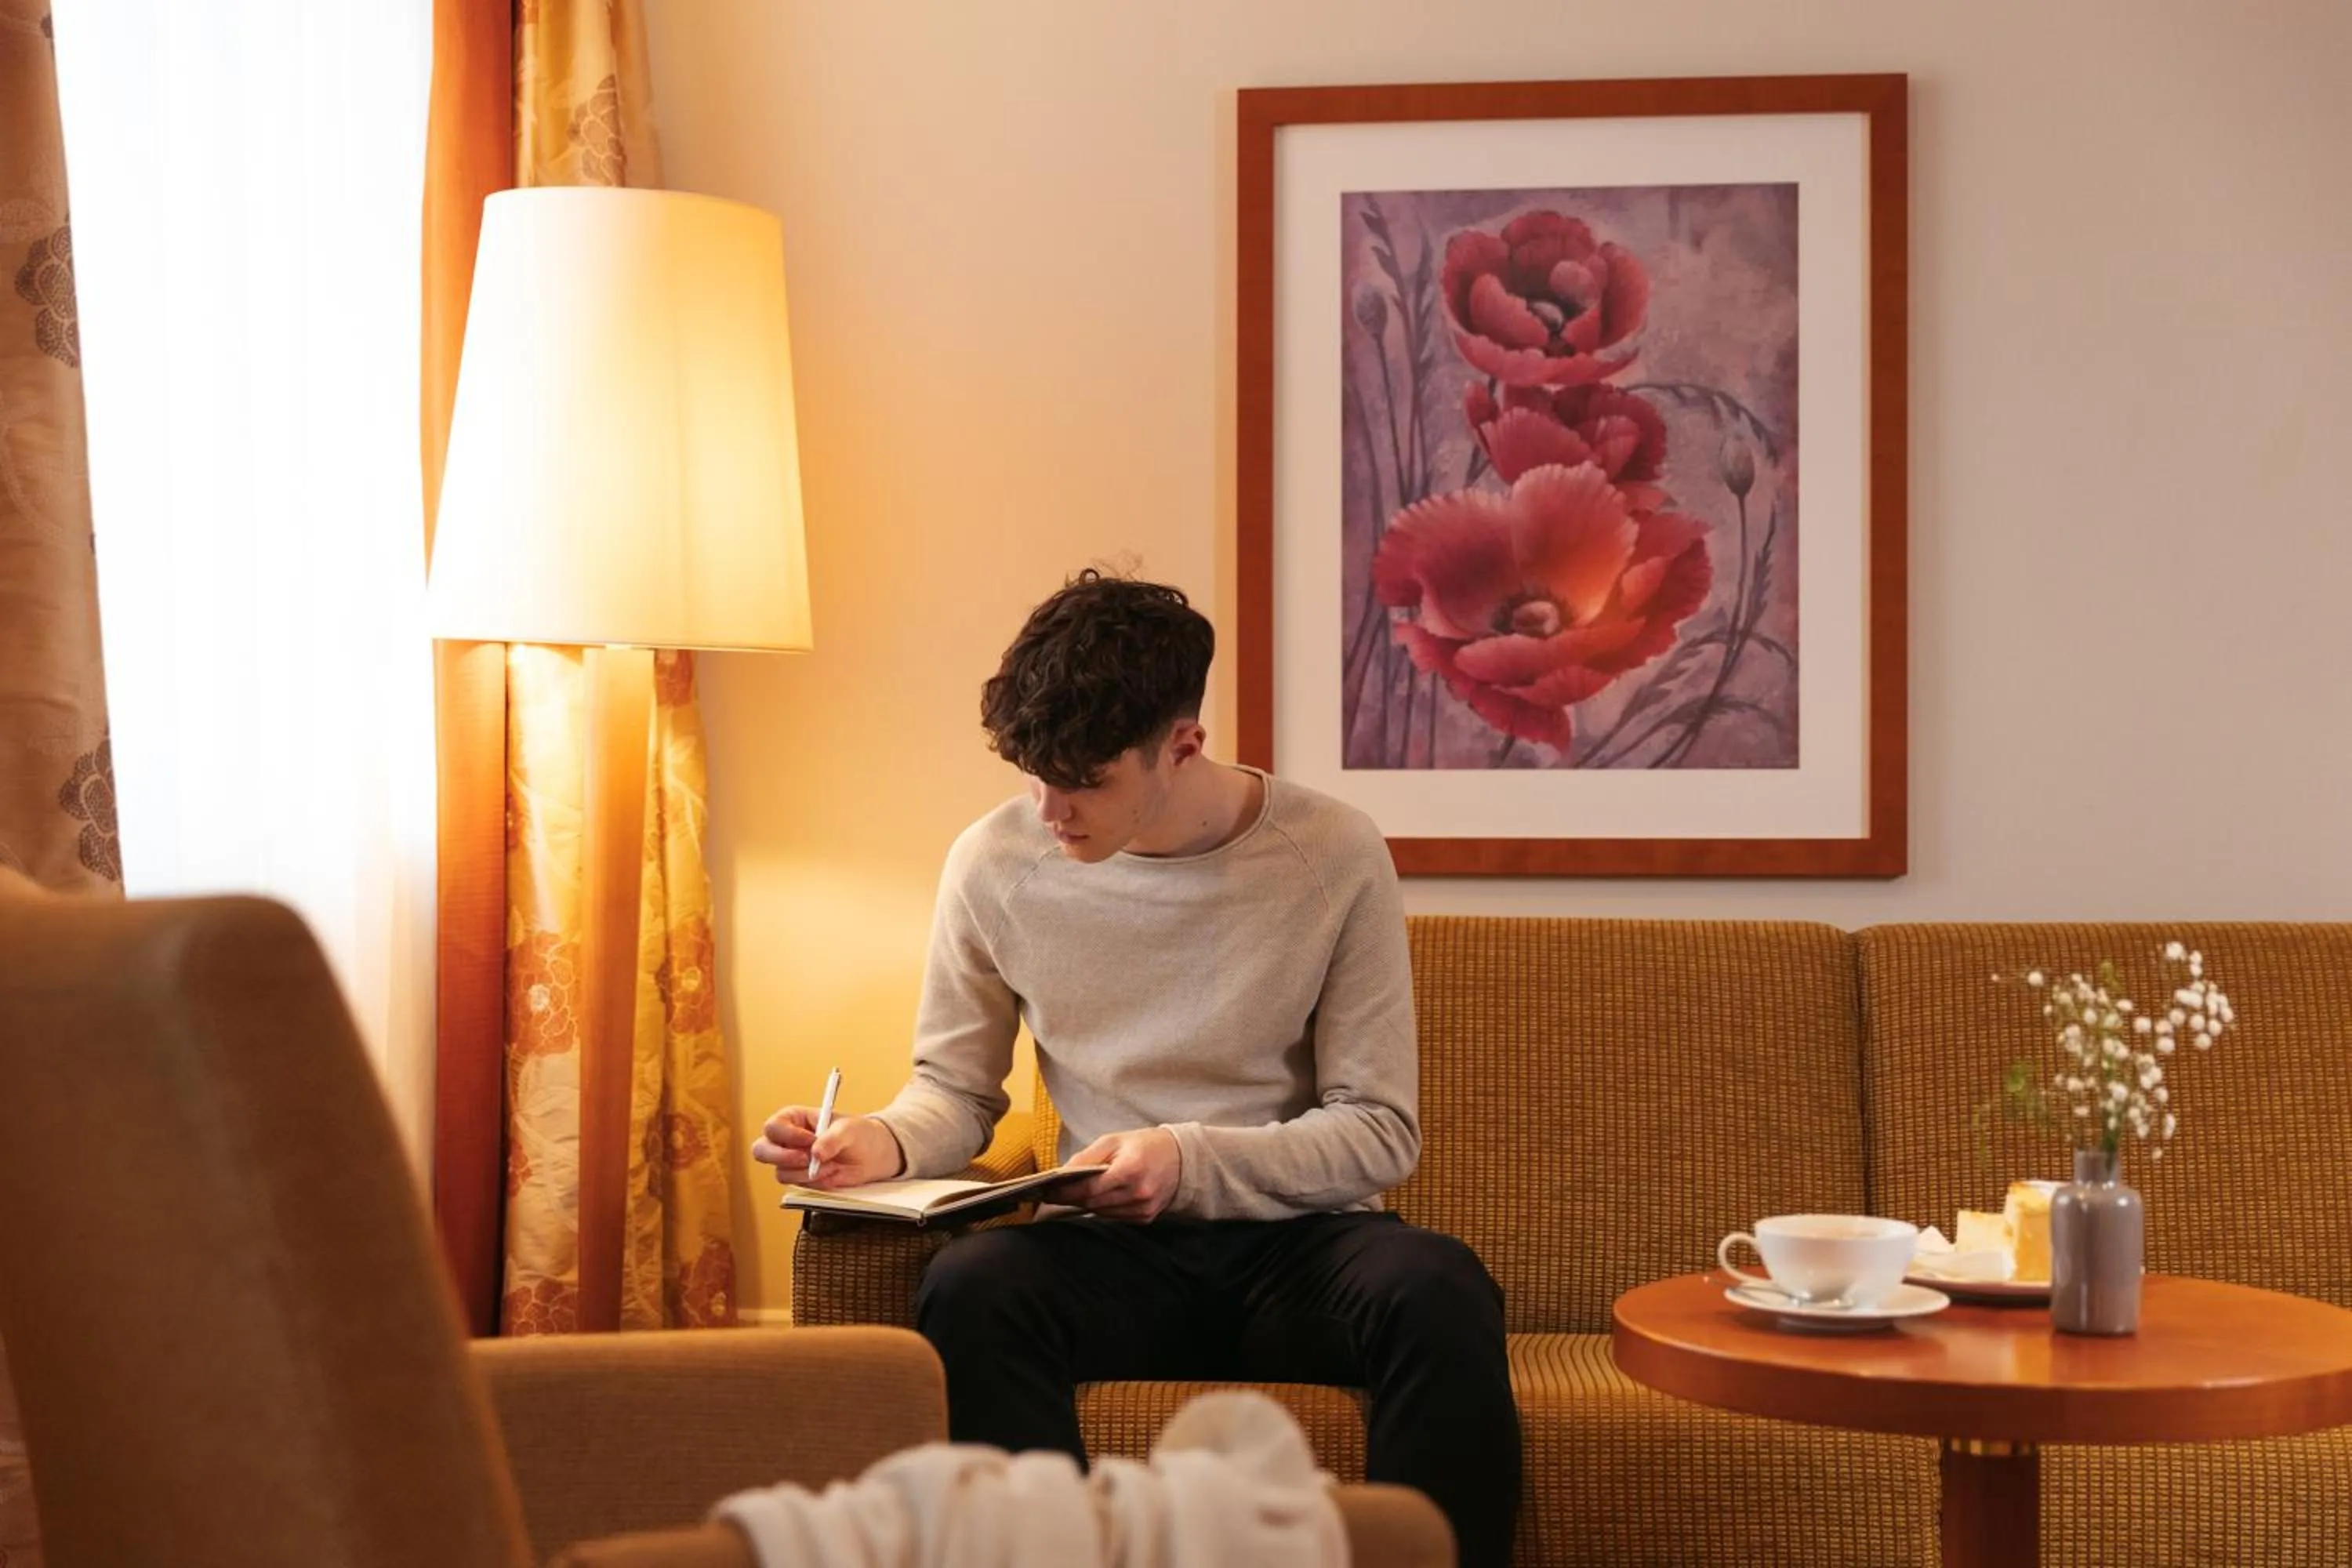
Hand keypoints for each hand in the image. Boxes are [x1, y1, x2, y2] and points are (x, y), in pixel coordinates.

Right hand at [752, 1107, 904, 1189]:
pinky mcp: (802, 1179)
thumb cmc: (859, 1133)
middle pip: (762, 1151)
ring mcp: (792, 1162)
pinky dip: (817, 1182)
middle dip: (783, 1157)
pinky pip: (800, 1185)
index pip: (774, 1127)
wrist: (873, 1155)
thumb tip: (816, 1153)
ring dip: (807, 1172)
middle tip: (807, 1159)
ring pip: (781, 1173)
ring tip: (831, 1164)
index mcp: (793, 1119)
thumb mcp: (849, 1129)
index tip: (810, 1140)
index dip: (787, 1135)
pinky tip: (833, 1172)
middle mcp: (787, 1141)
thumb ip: (832, 1138)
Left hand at [1060, 1127, 1181, 1222]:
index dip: (1064, 1191)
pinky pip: (1113, 1216)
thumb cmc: (1144, 1145)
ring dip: (1085, 1203)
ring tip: (1072, 1193)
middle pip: (1092, 1203)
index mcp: (1130, 1170)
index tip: (1047, 1190)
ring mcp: (1143, 1209)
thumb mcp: (1114, 1140)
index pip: (1089, 1189)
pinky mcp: (1145, 1218)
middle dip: (1070, 1198)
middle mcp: (1138, 1193)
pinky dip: (1102, 1207)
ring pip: (1100, 1212)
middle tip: (1052, 1192)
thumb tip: (1061, 1173)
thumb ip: (1087, 1157)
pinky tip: (1098, 1196)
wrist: (1180, 1158)